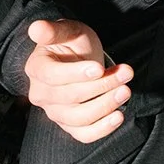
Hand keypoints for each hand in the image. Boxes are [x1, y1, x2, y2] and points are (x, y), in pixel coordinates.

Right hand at [25, 18, 133, 142]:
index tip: (99, 68)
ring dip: (105, 105)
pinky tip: (118, 116)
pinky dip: (102, 129)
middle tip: (126, 73)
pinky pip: (83, 135)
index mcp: (36, 68)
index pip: (52, 76)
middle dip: (101, 85)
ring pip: (79, 117)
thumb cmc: (72, 44)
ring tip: (125, 90)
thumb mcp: (68, 31)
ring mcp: (54, 112)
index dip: (76, 74)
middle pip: (70, 97)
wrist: (79, 61)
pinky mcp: (69, 125)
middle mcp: (41, 94)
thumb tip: (36, 28)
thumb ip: (54, 30)